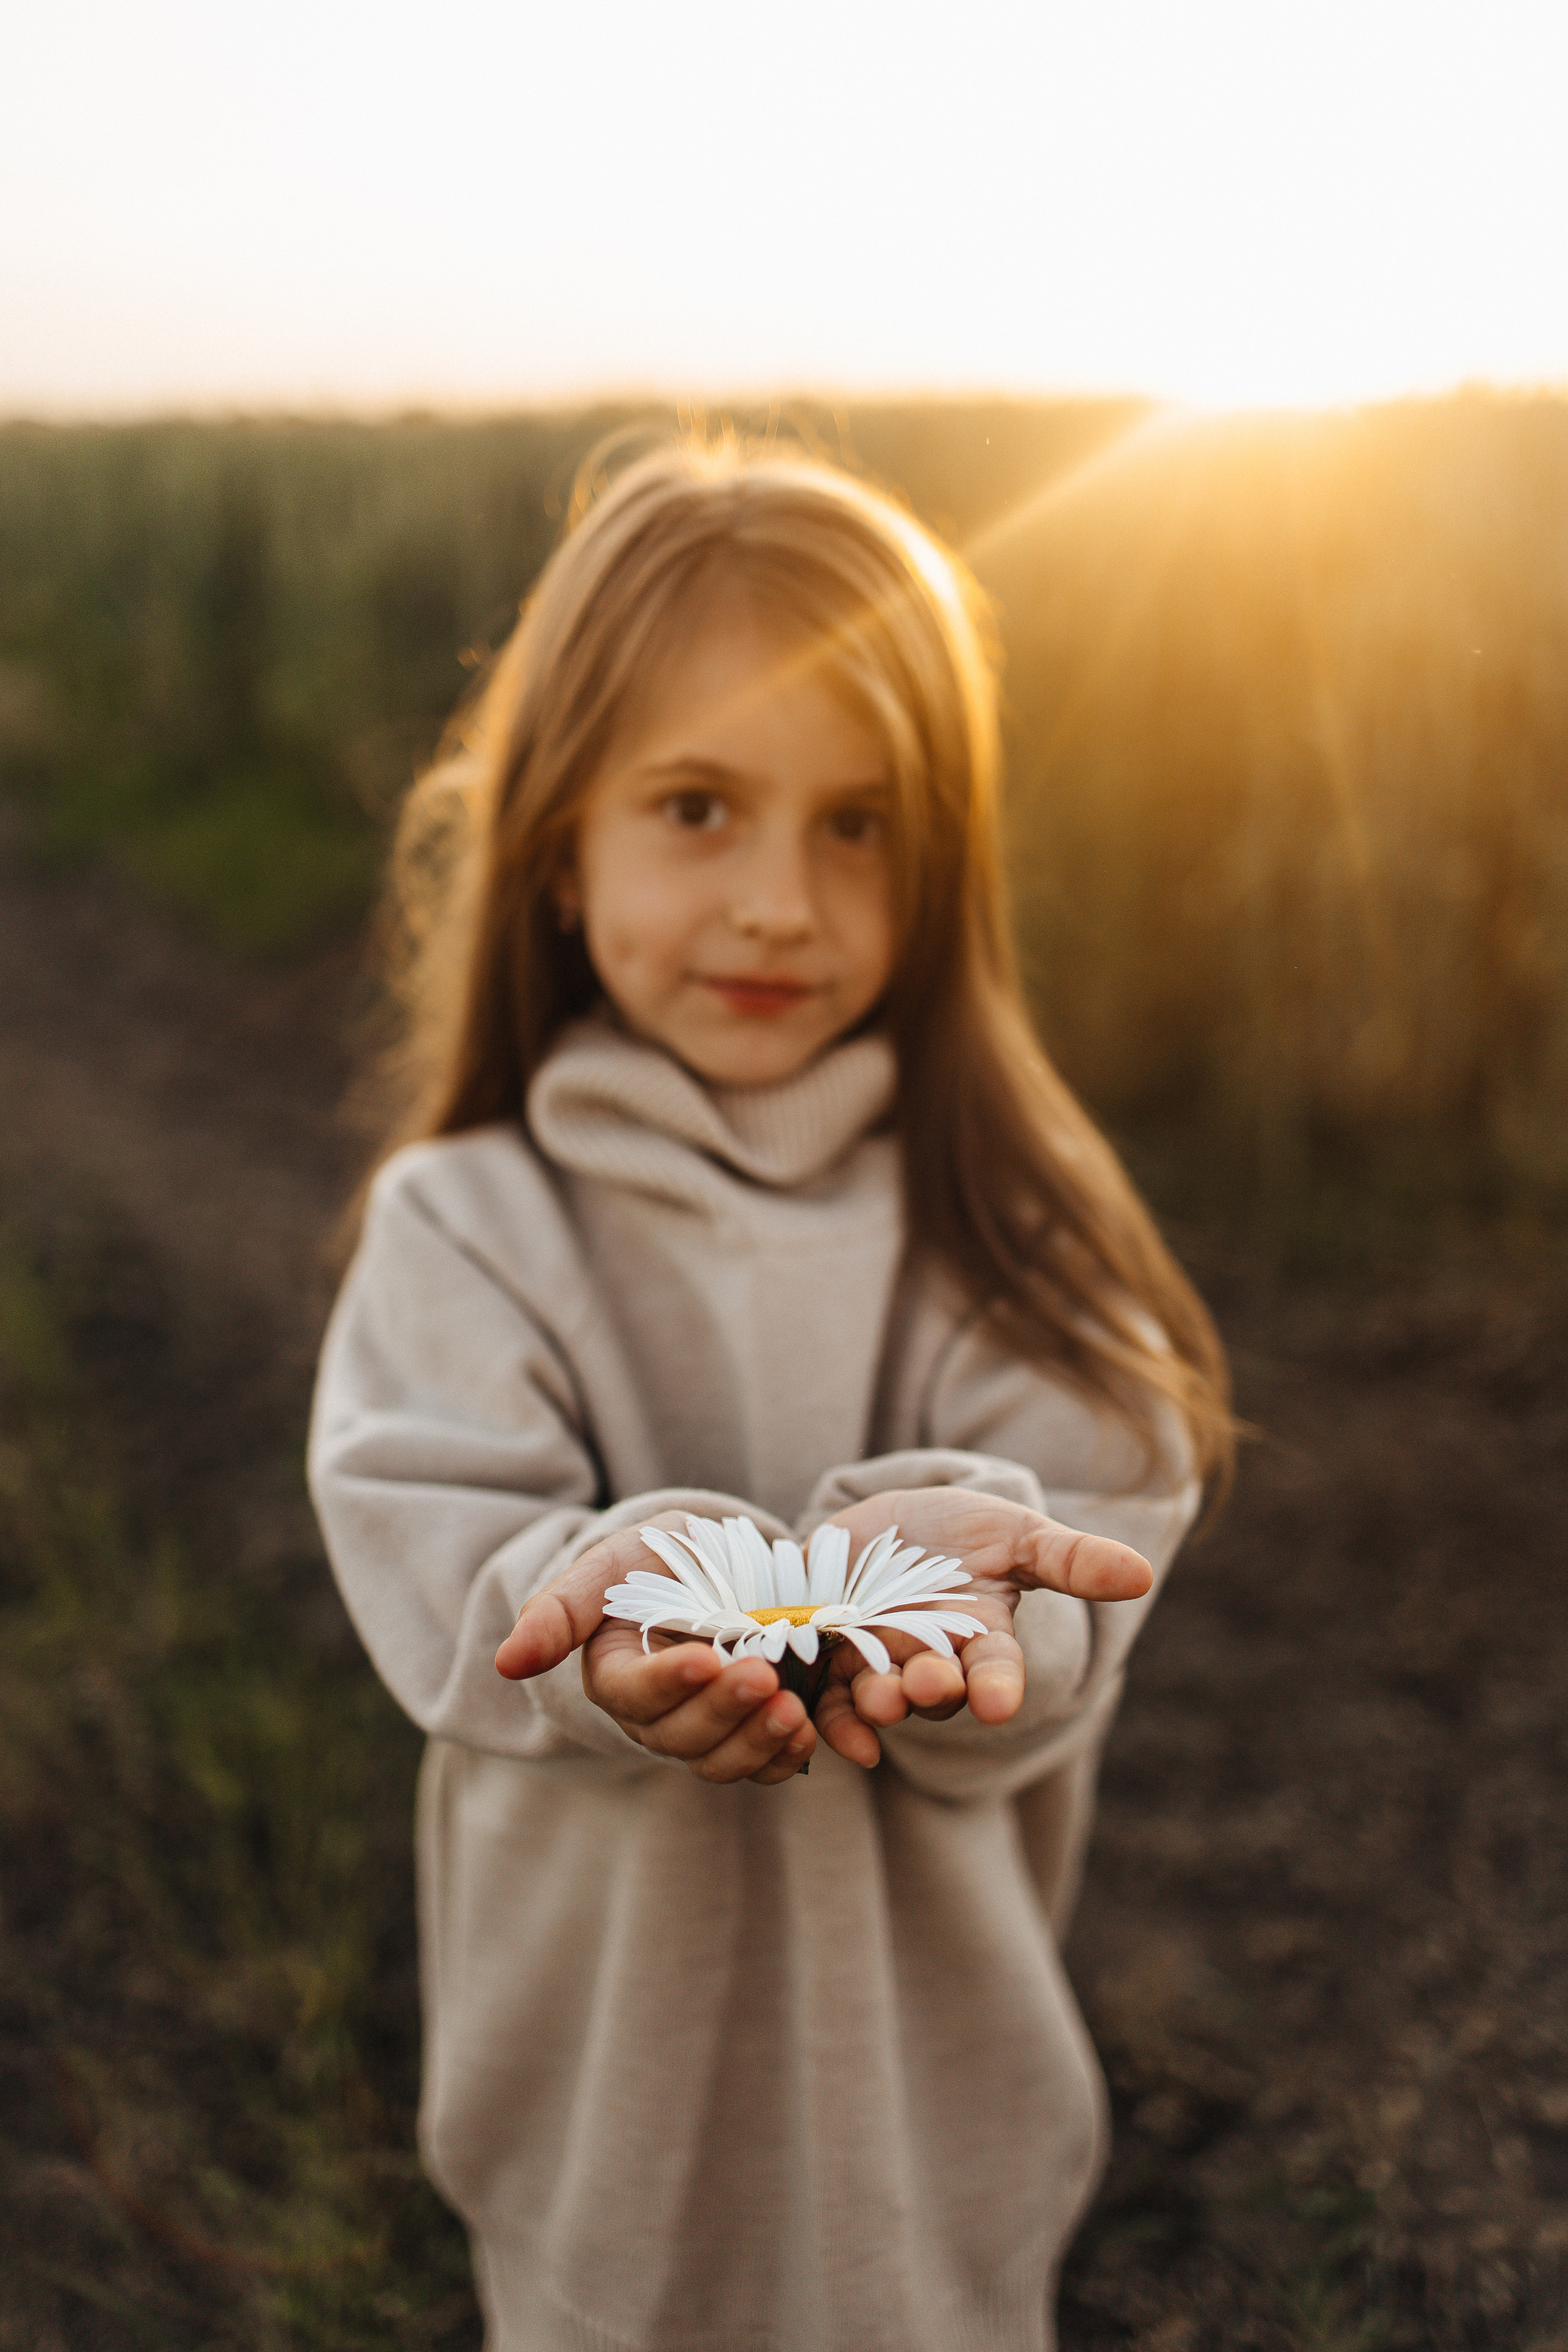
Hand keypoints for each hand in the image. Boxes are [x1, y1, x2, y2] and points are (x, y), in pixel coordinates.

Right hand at [494, 1513, 815, 1784]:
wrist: (718, 1564)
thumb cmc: (656, 1560)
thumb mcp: (611, 1564)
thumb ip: (560, 1608)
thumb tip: (507, 1664)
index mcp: (615, 1676)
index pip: (632, 1694)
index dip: (667, 1683)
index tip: (706, 1657)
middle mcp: (655, 1716)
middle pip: (680, 1735)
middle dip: (723, 1709)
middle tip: (764, 1675)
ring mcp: (703, 1731)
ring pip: (720, 1760)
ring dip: (757, 1739)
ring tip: (794, 1708)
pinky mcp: (747, 1737)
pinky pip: (763, 1767)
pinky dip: (786, 1756)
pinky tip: (811, 1729)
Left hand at [812, 1486, 1152, 1751]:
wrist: (883, 1525)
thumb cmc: (958, 1532)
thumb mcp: (1015, 1534)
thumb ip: (1070, 1559)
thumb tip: (1140, 1573)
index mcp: (981, 1638)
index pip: (997, 1671)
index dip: (998, 1687)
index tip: (998, 1701)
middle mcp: (932, 1662)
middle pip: (937, 1690)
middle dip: (934, 1689)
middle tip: (930, 1683)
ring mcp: (879, 1664)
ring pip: (883, 1697)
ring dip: (882, 1703)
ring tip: (881, 1697)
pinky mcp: (828, 1659)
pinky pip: (831, 1705)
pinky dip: (834, 1724)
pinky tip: (838, 1736)